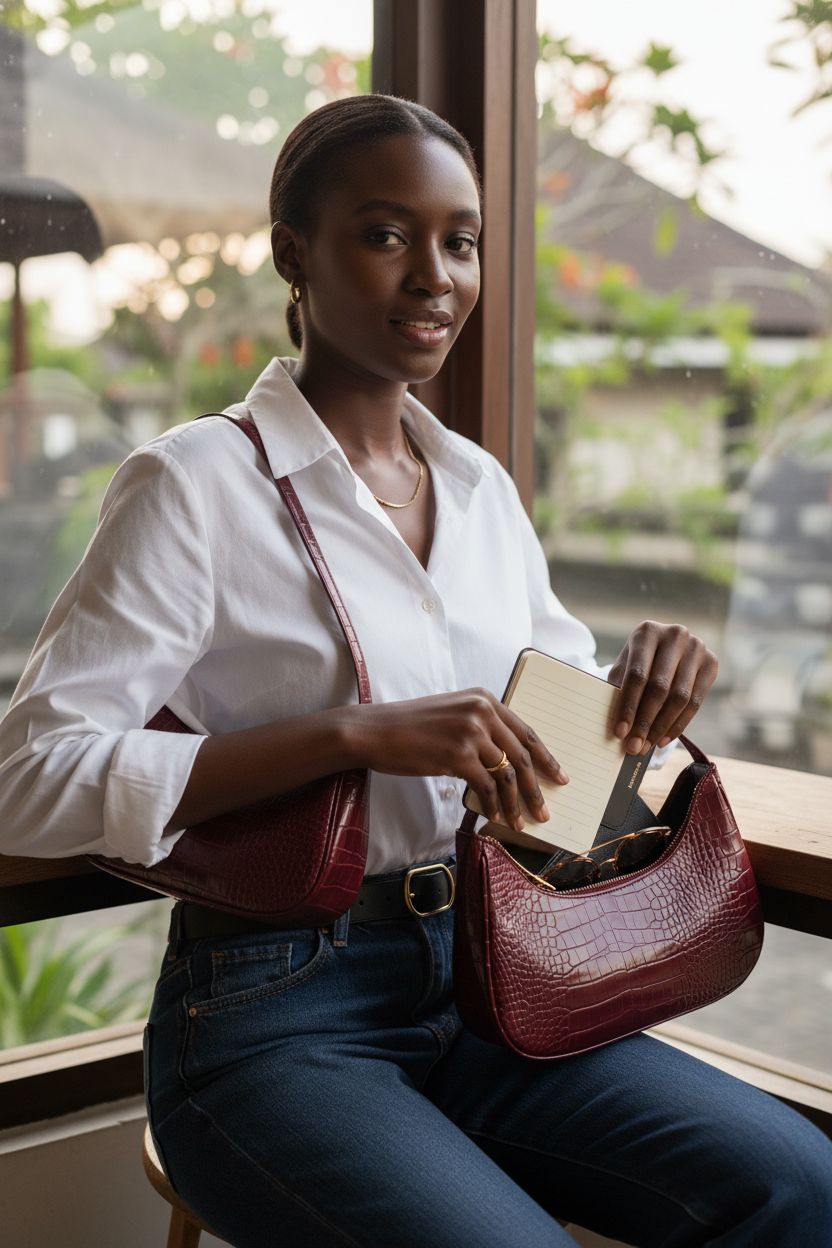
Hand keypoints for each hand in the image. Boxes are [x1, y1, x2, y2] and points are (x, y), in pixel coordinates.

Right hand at [351, 689, 568, 833]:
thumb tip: (505, 762)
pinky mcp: (457, 755)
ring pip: (507, 774)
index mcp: (484, 698)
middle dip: (538, 786)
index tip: (558, 776)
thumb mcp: (451, 714)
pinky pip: (486, 787)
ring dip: (517, 803)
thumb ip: (479, 727)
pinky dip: (493, 806)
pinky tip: (494, 818)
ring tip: (523, 823)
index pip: (525, 731)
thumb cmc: (409, 726)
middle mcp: (482, 711)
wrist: (374, 730)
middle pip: (522, 754)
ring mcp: (470, 732)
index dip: (545, 757)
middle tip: (546, 810)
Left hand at [608, 621, 717, 754]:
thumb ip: (619, 690)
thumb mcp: (625, 667)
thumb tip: (619, 729)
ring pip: (679, 697)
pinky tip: (664, 739)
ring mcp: (697, 648)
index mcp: (647, 632)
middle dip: (645, 721)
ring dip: (662, 727)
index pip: (637, 675)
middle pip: (659, 687)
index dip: (628, 706)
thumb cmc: (639, 661)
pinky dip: (678, 724)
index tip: (619, 732)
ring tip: (648, 745)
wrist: (666, 647)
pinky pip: (695, 702)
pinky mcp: (711, 662)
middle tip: (634, 746)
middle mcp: (675, 635)